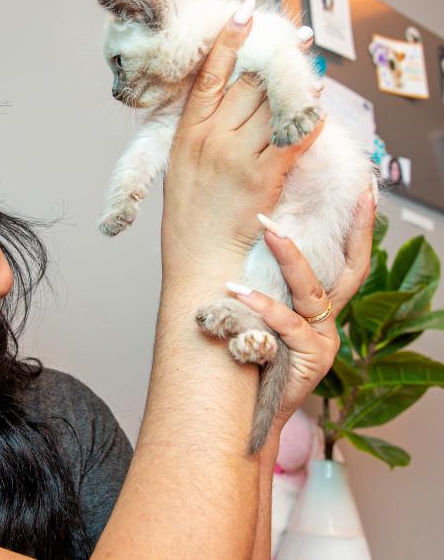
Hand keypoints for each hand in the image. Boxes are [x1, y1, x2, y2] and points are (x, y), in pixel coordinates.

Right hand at [162, 3, 324, 280]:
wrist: (200, 261)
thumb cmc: (188, 219)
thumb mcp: (177, 168)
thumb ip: (198, 134)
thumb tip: (223, 104)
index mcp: (187, 134)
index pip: (209, 76)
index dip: (228, 41)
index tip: (245, 14)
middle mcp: (211, 140)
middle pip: (247, 83)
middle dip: (273, 57)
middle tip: (294, 36)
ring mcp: (238, 157)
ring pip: (272, 104)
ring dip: (294, 82)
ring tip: (309, 63)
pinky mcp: (264, 177)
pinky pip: (292, 137)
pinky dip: (306, 117)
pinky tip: (315, 100)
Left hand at [228, 185, 376, 434]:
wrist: (251, 411)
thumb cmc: (255, 358)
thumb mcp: (265, 315)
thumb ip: (269, 285)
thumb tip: (252, 239)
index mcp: (322, 308)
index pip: (349, 260)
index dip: (360, 227)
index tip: (365, 191)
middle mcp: (329, 321)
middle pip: (348, 269)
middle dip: (350, 230)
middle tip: (344, 194)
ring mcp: (323, 340)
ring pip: (311, 291)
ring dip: (288, 257)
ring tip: (267, 229)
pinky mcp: (310, 358)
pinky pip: (286, 323)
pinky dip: (262, 304)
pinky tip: (237, 290)